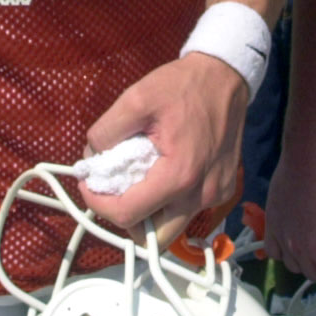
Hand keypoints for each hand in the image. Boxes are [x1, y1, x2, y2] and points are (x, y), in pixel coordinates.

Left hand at [80, 52, 247, 243]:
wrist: (225, 76)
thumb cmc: (182, 86)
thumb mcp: (136, 98)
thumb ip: (106, 130)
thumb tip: (92, 156)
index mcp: (178, 176)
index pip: (128, 215)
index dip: (99, 204)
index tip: (90, 184)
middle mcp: (200, 195)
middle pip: (153, 239)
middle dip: (127, 220)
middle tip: (114, 192)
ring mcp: (216, 195)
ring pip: (173, 228)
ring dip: (150, 215)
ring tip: (138, 184)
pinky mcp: (223, 189)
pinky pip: (190, 210)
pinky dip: (171, 202)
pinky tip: (164, 173)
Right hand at [262, 146, 315, 285]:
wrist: (308, 160)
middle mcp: (301, 250)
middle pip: (314, 275)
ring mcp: (283, 239)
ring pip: (294, 266)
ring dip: (305, 260)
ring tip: (312, 239)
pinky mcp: (270, 226)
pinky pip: (273, 253)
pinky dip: (283, 252)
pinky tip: (292, 238)